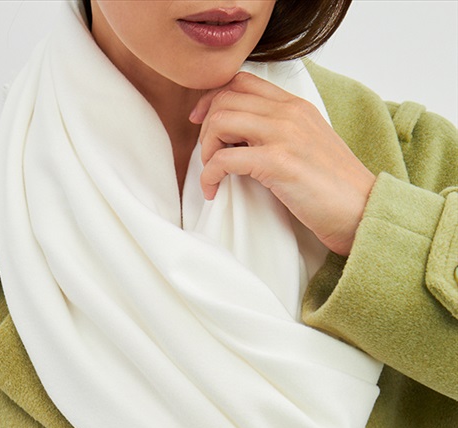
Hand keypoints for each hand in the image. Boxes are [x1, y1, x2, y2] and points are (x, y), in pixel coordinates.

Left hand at [189, 72, 376, 256]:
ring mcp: (284, 135)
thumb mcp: (307, 146)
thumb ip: (279, 133)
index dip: (213, 99)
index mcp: (295, 106)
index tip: (202, 122)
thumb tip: (242, 140)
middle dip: (206, 128)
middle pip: (225, 99)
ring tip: (212, 174)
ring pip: (221, 122)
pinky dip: (210, 175)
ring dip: (206, 150)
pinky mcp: (278, 163)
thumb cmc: (333, 188)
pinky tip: (213, 190)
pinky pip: (225, 159)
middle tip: (208, 156)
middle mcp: (288, 113)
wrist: (361, 210)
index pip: (242, 82)